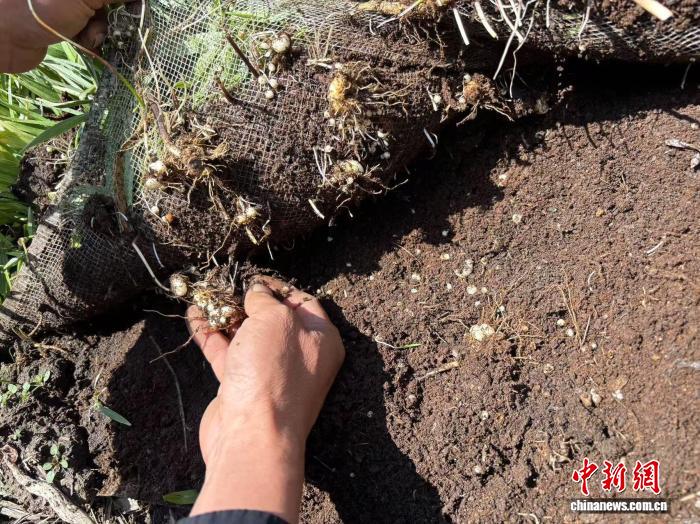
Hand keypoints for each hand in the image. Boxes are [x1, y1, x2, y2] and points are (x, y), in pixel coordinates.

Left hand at [0, 0, 133, 72]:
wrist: (3, 36)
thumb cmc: (42, 7)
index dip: (130, 0)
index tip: (137, 10)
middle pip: (110, 1)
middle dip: (117, 14)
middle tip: (115, 25)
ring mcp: (65, 2)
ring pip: (102, 15)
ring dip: (103, 29)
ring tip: (91, 37)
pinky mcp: (61, 20)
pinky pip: (88, 28)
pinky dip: (91, 38)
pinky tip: (84, 43)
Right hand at [186, 276, 344, 522]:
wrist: (252, 435)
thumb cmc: (274, 372)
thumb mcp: (275, 320)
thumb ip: (265, 300)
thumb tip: (257, 292)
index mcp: (322, 340)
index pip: (304, 302)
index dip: (279, 286)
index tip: (254, 277)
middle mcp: (301, 356)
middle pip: (273, 319)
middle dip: (248, 301)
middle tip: (225, 285)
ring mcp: (271, 373)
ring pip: (248, 336)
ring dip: (225, 316)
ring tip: (204, 295)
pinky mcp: (244, 386)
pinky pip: (228, 353)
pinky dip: (212, 335)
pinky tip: (194, 316)